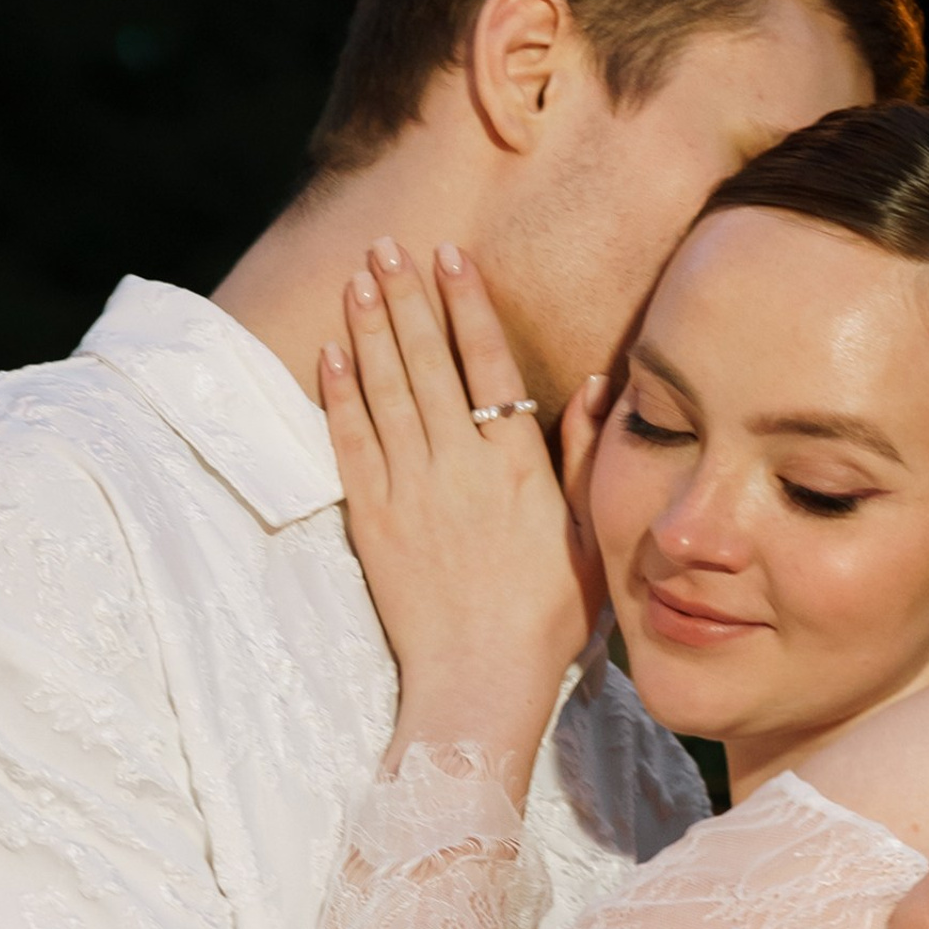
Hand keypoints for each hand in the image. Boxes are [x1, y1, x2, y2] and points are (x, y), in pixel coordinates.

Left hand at [320, 240, 602, 786]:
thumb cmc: (545, 622)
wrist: (480, 682)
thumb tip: (597, 384)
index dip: (466, 306)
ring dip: (370, 329)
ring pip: (386, 391)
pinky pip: (351, 443)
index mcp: (517, 468)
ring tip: (359, 278)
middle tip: (388, 245)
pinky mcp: (374, 522)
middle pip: (427, 363)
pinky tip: (331, 353)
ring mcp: (411, 491)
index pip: (488, 365)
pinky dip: (340, 394)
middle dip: (406, 298)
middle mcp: (460, 467)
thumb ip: (584, 458)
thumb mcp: (588, 540)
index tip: (450, 258)